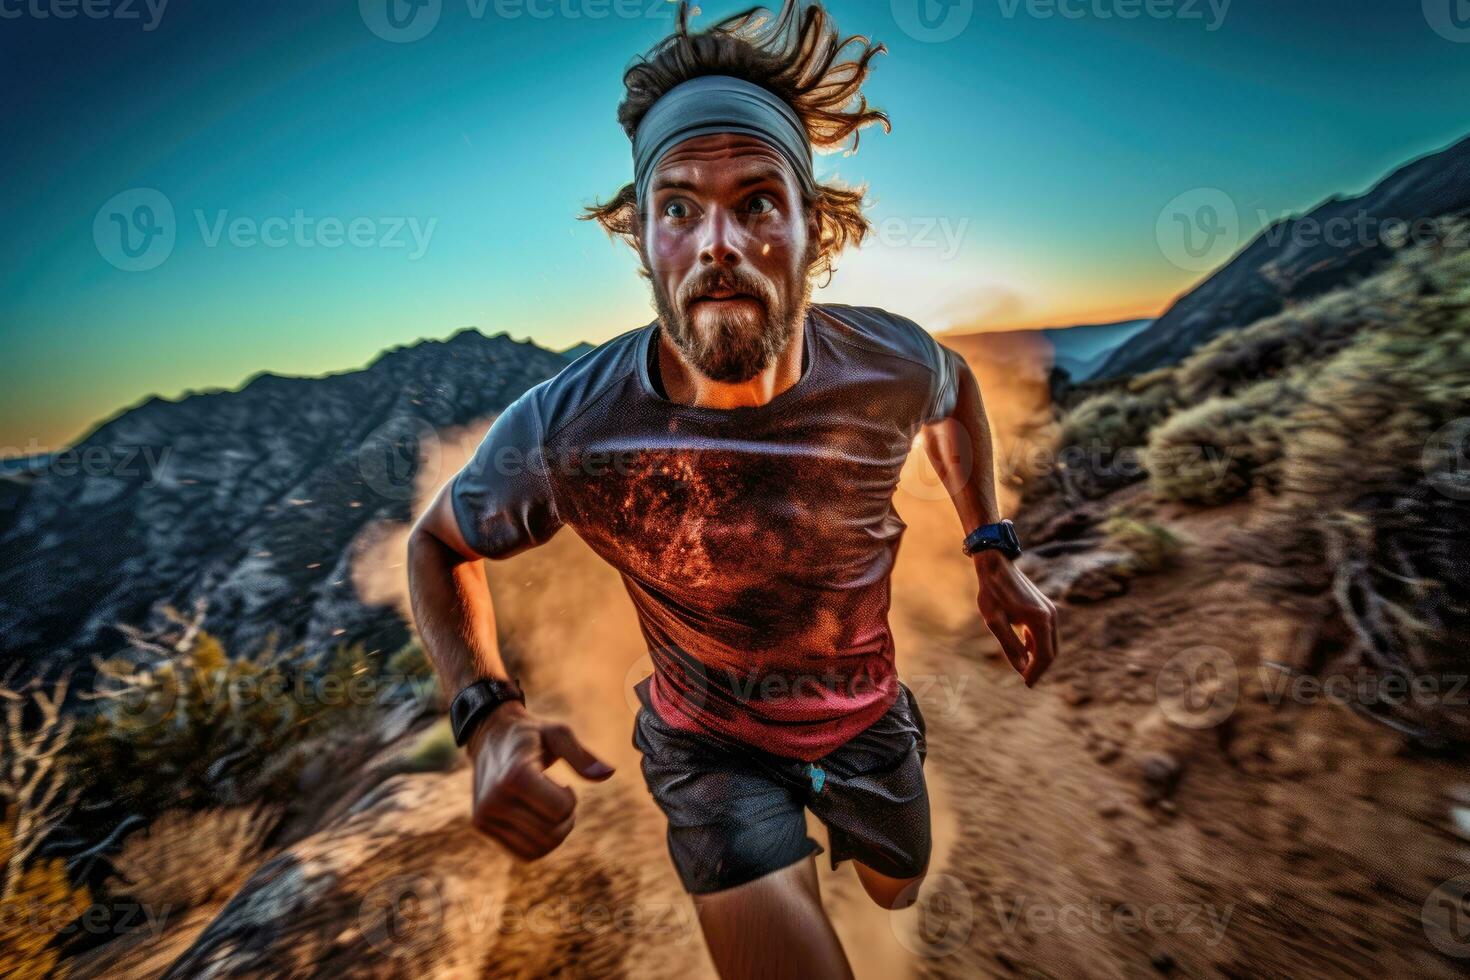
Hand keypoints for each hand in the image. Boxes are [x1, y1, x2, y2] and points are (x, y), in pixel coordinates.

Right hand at [466, 702, 613, 860]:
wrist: (490, 735)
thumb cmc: (532, 734)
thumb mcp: (558, 734)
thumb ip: (582, 756)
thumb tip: (609, 772)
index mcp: (515, 775)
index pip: (559, 810)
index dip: (570, 798)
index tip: (564, 783)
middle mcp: (495, 798)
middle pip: (550, 834)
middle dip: (566, 819)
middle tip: (561, 798)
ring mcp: (485, 814)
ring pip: (538, 849)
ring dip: (555, 834)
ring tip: (550, 810)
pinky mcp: (481, 825)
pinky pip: (523, 854)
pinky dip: (540, 845)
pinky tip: (538, 821)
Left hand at [974, 551, 1058, 686]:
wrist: (996, 565)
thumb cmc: (992, 592)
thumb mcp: (994, 621)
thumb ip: (1009, 645)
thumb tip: (1021, 668)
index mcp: (1039, 620)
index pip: (1044, 656)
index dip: (1036, 672)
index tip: (1027, 685)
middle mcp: (1050, 616)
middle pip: (1051, 651)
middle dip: (1040, 668)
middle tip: (1027, 681)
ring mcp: (1050, 611)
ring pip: (1051, 643)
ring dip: (1039, 657)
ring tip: (1024, 668)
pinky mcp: (1046, 608)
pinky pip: (1047, 633)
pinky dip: (1039, 644)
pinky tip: (1025, 648)